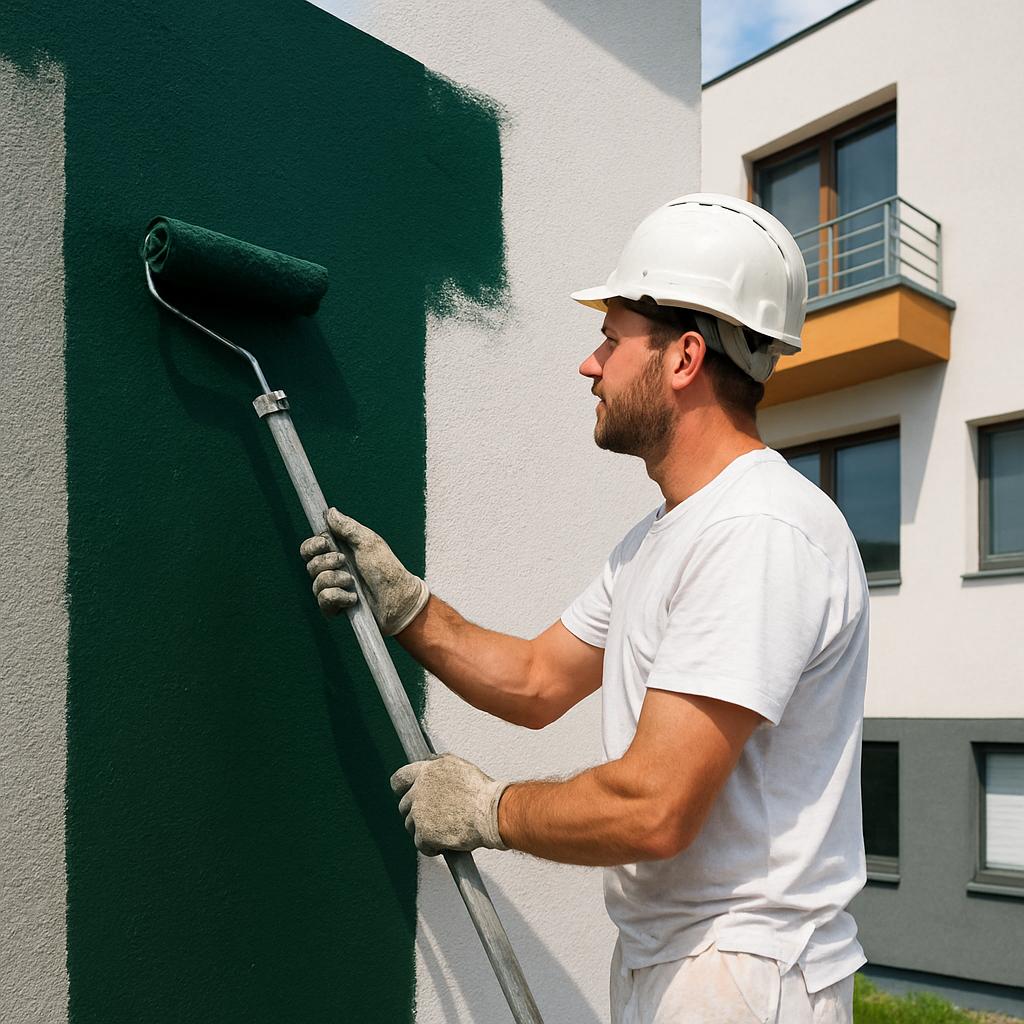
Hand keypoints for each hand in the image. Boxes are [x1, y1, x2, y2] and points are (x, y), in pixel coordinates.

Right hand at [300, 508, 429, 634]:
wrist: (397, 597)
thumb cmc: (386, 568)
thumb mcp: (368, 542)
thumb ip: (347, 527)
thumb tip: (330, 511)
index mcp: (338, 552)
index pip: (310, 548)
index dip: (312, 546)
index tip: (324, 544)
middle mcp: (333, 570)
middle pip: (310, 564)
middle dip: (327, 562)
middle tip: (344, 562)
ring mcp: (333, 589)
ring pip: (316, 583)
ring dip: (336, 580)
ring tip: (353, 582)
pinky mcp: (335, 607)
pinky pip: (323, 600)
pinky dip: (338, 597)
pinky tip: (353, 598)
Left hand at [390, 753, 509, 855]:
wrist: (491, 812)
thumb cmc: (480, 791)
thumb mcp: (458, 765)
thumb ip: (437, 763)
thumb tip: (428, 762)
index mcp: (426, 772)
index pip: (399, 779)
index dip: (402, 789)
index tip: (405, 794)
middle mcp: (418, 791)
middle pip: (405, 805)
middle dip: (416, 812)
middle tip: (433, 817)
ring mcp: (419, 813)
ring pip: (411, 825)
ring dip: (423, 829)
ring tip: (443, 830)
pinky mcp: (424, 834)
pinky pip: (420, 844)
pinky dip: (431, 847)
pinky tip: (444, 843)